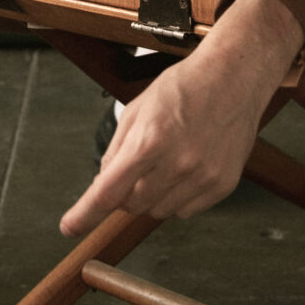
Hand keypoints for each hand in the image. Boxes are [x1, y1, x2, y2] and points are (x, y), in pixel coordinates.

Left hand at [59, 0, 304, 238]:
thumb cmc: (186, 86)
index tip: (70, 227)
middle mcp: (177, 163)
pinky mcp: (222, 185)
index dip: (85, 214)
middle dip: (125, 193)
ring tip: (168, 160)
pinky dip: (179, 196)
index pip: (108, 192)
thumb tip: (104, 184)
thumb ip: (117, 150)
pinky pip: (187, 210)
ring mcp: (203, 177)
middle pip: (132, 206)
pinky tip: (188, 167)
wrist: (235, 77)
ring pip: (159, 211)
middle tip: (138, 167)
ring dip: (153, 195)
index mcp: (149, 141)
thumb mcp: (138, 109)